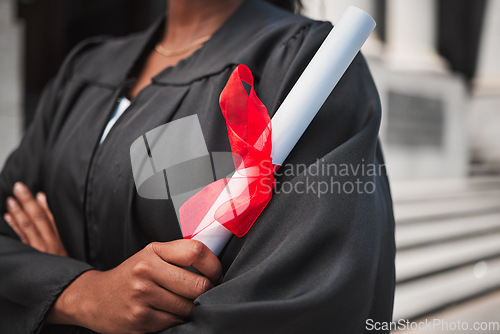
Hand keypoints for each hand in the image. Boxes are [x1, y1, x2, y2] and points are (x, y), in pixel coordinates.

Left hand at [4, 182, 66, 255]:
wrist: (63, 283)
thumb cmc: (60, 262)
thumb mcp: (58, 241)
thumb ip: (49, 218)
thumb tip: (41, 197)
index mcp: (55, 237)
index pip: (46, 216)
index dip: (37, 202)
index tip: (28, 189)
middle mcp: (47, 242)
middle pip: (37, 218)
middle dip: (27, 202)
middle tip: (18, 187)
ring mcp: (38, 249)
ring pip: (29, 228)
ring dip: (19, 213)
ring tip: (11, 201)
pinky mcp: (31, 256)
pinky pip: (23, 240)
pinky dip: (16, 227)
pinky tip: (8, 218)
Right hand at [48, 239, 221, 332]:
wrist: (95, 298)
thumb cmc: (131, 275)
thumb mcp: (151, 255)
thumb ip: (178, 254)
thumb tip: (213, 265)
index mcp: (154, 251)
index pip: (196, 251)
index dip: (214, 265)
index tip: (215, 273)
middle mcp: (146, 270)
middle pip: (198, 284)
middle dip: (206, 291)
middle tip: (202, 292)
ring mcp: (142, 295)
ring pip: (189, 307)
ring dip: (190, 308)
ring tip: (180, 302)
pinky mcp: (140, 319)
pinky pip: (175, 322)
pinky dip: (177, 320)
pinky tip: (167, 312)